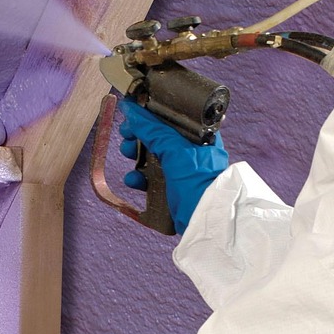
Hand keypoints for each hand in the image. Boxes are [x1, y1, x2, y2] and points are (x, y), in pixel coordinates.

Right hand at [118, 98, 228, 234]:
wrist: (207, 221)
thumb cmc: (200, 184)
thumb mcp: (176, 152)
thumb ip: (154, 131)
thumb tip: (132, 111)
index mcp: (200, 136)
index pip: (173, 117)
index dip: (152, 114)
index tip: (134, 114)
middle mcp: (192, 151)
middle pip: (159, 136)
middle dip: (139, 135)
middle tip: (126, 135)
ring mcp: (182, 171)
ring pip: (152, 157)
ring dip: (136, 154)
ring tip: (127, 154)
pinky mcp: (172, 189)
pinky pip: (151, 179)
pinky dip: (140, 177)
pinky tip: (133, 180)